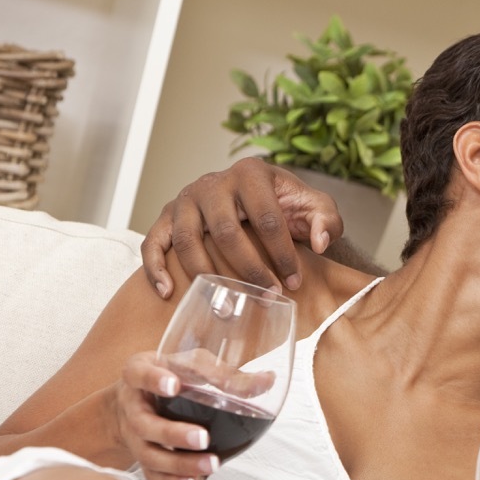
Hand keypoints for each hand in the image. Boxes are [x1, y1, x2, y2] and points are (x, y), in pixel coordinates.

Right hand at [115, 352, 217, 479]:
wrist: (135, 400)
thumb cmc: (170, 375)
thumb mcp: (191, 364)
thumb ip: (225, 373)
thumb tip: (267, 380)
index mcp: (139, 373)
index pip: (139, 374)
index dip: (154, 380)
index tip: (174, 385)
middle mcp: (132, 406)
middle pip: (145, 424)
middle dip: (174, 434)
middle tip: (203, 438)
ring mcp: (134, 436)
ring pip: (150, 455)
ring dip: (180, 464)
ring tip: (211, 465)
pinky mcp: (141, 458)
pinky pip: (153, 475)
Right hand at [140, 157, 343, 297]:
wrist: (255, 197)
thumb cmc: (285, 205)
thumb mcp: (315, 207)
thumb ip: (327, 220)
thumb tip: (319, 243)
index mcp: (252, 174)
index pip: (267, 219)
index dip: (282, 255)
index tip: (294, 283)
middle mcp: (213, 183)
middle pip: (227, 232)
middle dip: (250, 270)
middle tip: (268, 297)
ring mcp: (186, 199)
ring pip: (188, 240)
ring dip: (208, 277)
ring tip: (227, 305)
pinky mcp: (167, 216)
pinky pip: (153, 241)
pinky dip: (155, 268)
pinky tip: (168, 293)